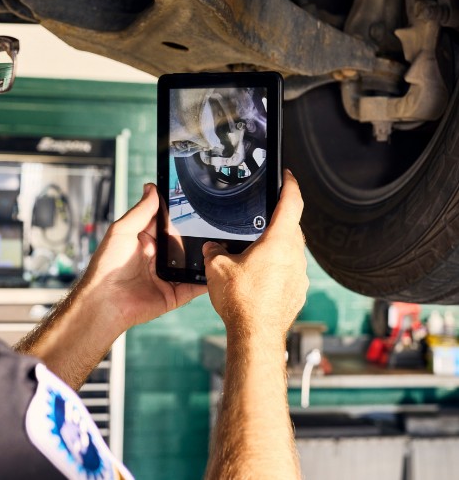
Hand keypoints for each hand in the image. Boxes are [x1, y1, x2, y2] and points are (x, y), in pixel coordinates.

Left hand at [79, 183, 205, 334]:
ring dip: (202, 257)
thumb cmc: (107, 265)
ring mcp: (166, 277)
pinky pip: (193, 287)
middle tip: (212, 224)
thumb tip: (151, 187)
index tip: (195, 202)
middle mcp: (156, 258)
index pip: (166, 224)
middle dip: (195, 235)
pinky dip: (205, 281)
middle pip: (182, 242)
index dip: (179, 215)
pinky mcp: (172, 295)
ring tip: (220, 246)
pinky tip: (217, 271)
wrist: (106, 301)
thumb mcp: (122, 230)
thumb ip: (141, 210)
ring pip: (190, 264)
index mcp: (144, 240)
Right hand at [202, 170, 307, 340]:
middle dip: (276, 221)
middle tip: (260, 219)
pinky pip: (289, 272)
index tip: (287, 175)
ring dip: (275, 248)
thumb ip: (214, 250)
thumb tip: (212, 247)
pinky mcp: (297, 292)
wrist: (255, 336)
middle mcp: (294, 256)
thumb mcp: (216, 267)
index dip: (289, 184)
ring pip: (290, 251)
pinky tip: (257, 279)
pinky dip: (276, 269)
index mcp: (278, 241)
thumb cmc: (240, 301)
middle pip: (291, 227)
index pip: (291, 203)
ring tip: (252, 255)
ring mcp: (299, 275)